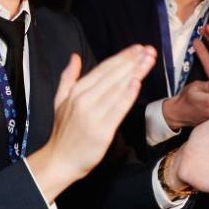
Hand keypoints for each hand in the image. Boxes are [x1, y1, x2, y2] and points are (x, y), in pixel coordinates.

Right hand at [26, 45, 156, 201]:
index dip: (122, 57)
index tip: (137, 48)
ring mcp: (93, 115)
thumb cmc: (63, 131)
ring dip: (135, 73)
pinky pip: (118, 110)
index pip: (103, 69)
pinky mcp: (102, 131)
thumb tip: (75, 57)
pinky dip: (128, 95)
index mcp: (76, 91)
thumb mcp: (60, 100)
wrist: (60, 160)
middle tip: (149, 50)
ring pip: (117, 89)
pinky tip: (137, 83)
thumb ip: (68, 77)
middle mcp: (84, 100)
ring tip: (148, 61)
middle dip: (132, 61)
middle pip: (113, 76)